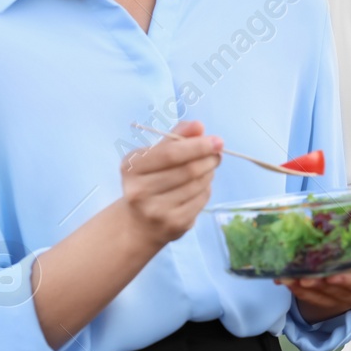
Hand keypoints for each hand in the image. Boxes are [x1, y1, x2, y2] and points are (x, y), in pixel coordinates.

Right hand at [119, 120, 222, 251]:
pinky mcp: (173, 224)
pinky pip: (201, 200)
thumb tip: (198, 125)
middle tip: (218, 154)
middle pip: (187, 170)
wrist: (139, 223)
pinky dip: (206, 189)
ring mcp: (155, 211)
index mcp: (131, 168)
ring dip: (209, 173)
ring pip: (197, 185)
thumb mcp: (154, 156)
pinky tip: (200, 187)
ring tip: (208, 168)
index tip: (218, 141)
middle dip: (208, 159)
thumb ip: (176, 137)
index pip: (170, 154)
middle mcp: (138, 191)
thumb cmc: (150, 181)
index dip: (198, 145)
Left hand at [277, 207, 350, 320]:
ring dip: (304, 286)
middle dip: (320, 284)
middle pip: (341, 291)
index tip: (334, 274)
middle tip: (303, 274)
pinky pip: (311, 299)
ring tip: (289, 273)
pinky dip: (297, 290)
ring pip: (323, 296)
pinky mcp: (328, 302)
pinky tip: (285, 279)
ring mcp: (345, 299)